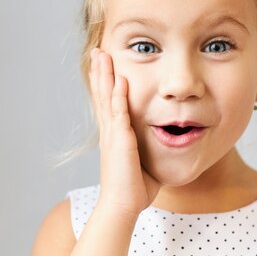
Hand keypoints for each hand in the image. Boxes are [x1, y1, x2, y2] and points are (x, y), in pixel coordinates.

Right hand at [89, 48, 160, 219]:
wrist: (122, 205)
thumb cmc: (134, 187)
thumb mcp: (139, 160)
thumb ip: (145, 146)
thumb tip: (160, 140)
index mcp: (113, 134)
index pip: (106, 101)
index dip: (103, 81)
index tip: (102, 63)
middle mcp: (109, 131)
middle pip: (101, 94)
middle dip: (99, 71)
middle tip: (96, 50)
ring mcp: (112, 135)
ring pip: (106, 98)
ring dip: (104, 76)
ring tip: (101, 55)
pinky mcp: (120, 142)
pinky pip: (119, 114)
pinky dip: (118, 96)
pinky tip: (120, 80)